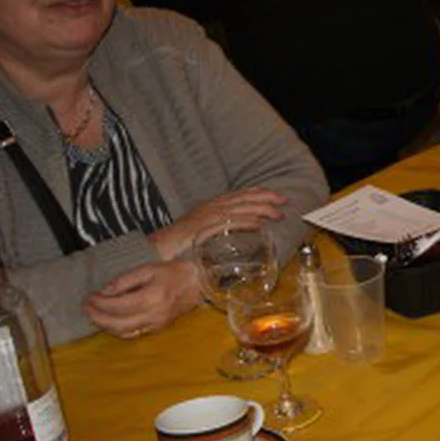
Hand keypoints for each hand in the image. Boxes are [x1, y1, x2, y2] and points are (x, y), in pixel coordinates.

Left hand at [83, 260, 201, 335]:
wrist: (198, 282)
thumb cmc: (175, 272)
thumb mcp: (148, 269)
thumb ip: (125, 280)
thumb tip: (105, 292)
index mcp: (152, 297)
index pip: (117, 305)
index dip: (99, 303)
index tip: (89, 297)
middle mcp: (154, 314)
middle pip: (117, 323)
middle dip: (97, 316)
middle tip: (86, 307)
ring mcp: (157, 324)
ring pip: (124, 332)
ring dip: (105, 326)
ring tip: (94, 315)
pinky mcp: (158, 328)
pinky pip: (133, 334)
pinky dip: (118, 330)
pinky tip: (110, 323)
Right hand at [149, 188, 288, 261]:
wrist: (155, 248)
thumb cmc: (177, 243)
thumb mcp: (199, 230)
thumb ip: (216, 229)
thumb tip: (234, 235)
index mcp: (210, 205)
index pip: (238, 194)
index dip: (258, 192)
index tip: (275, 194)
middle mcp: (210, 207)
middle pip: (243, 198)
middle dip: (266, 198)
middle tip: (285, 201)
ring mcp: (207, 217)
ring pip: (240, 209)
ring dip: (261, 210)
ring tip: (278, 213)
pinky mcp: (204, 229)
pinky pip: (229, 224)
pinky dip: (245, 223)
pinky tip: (259, 225)